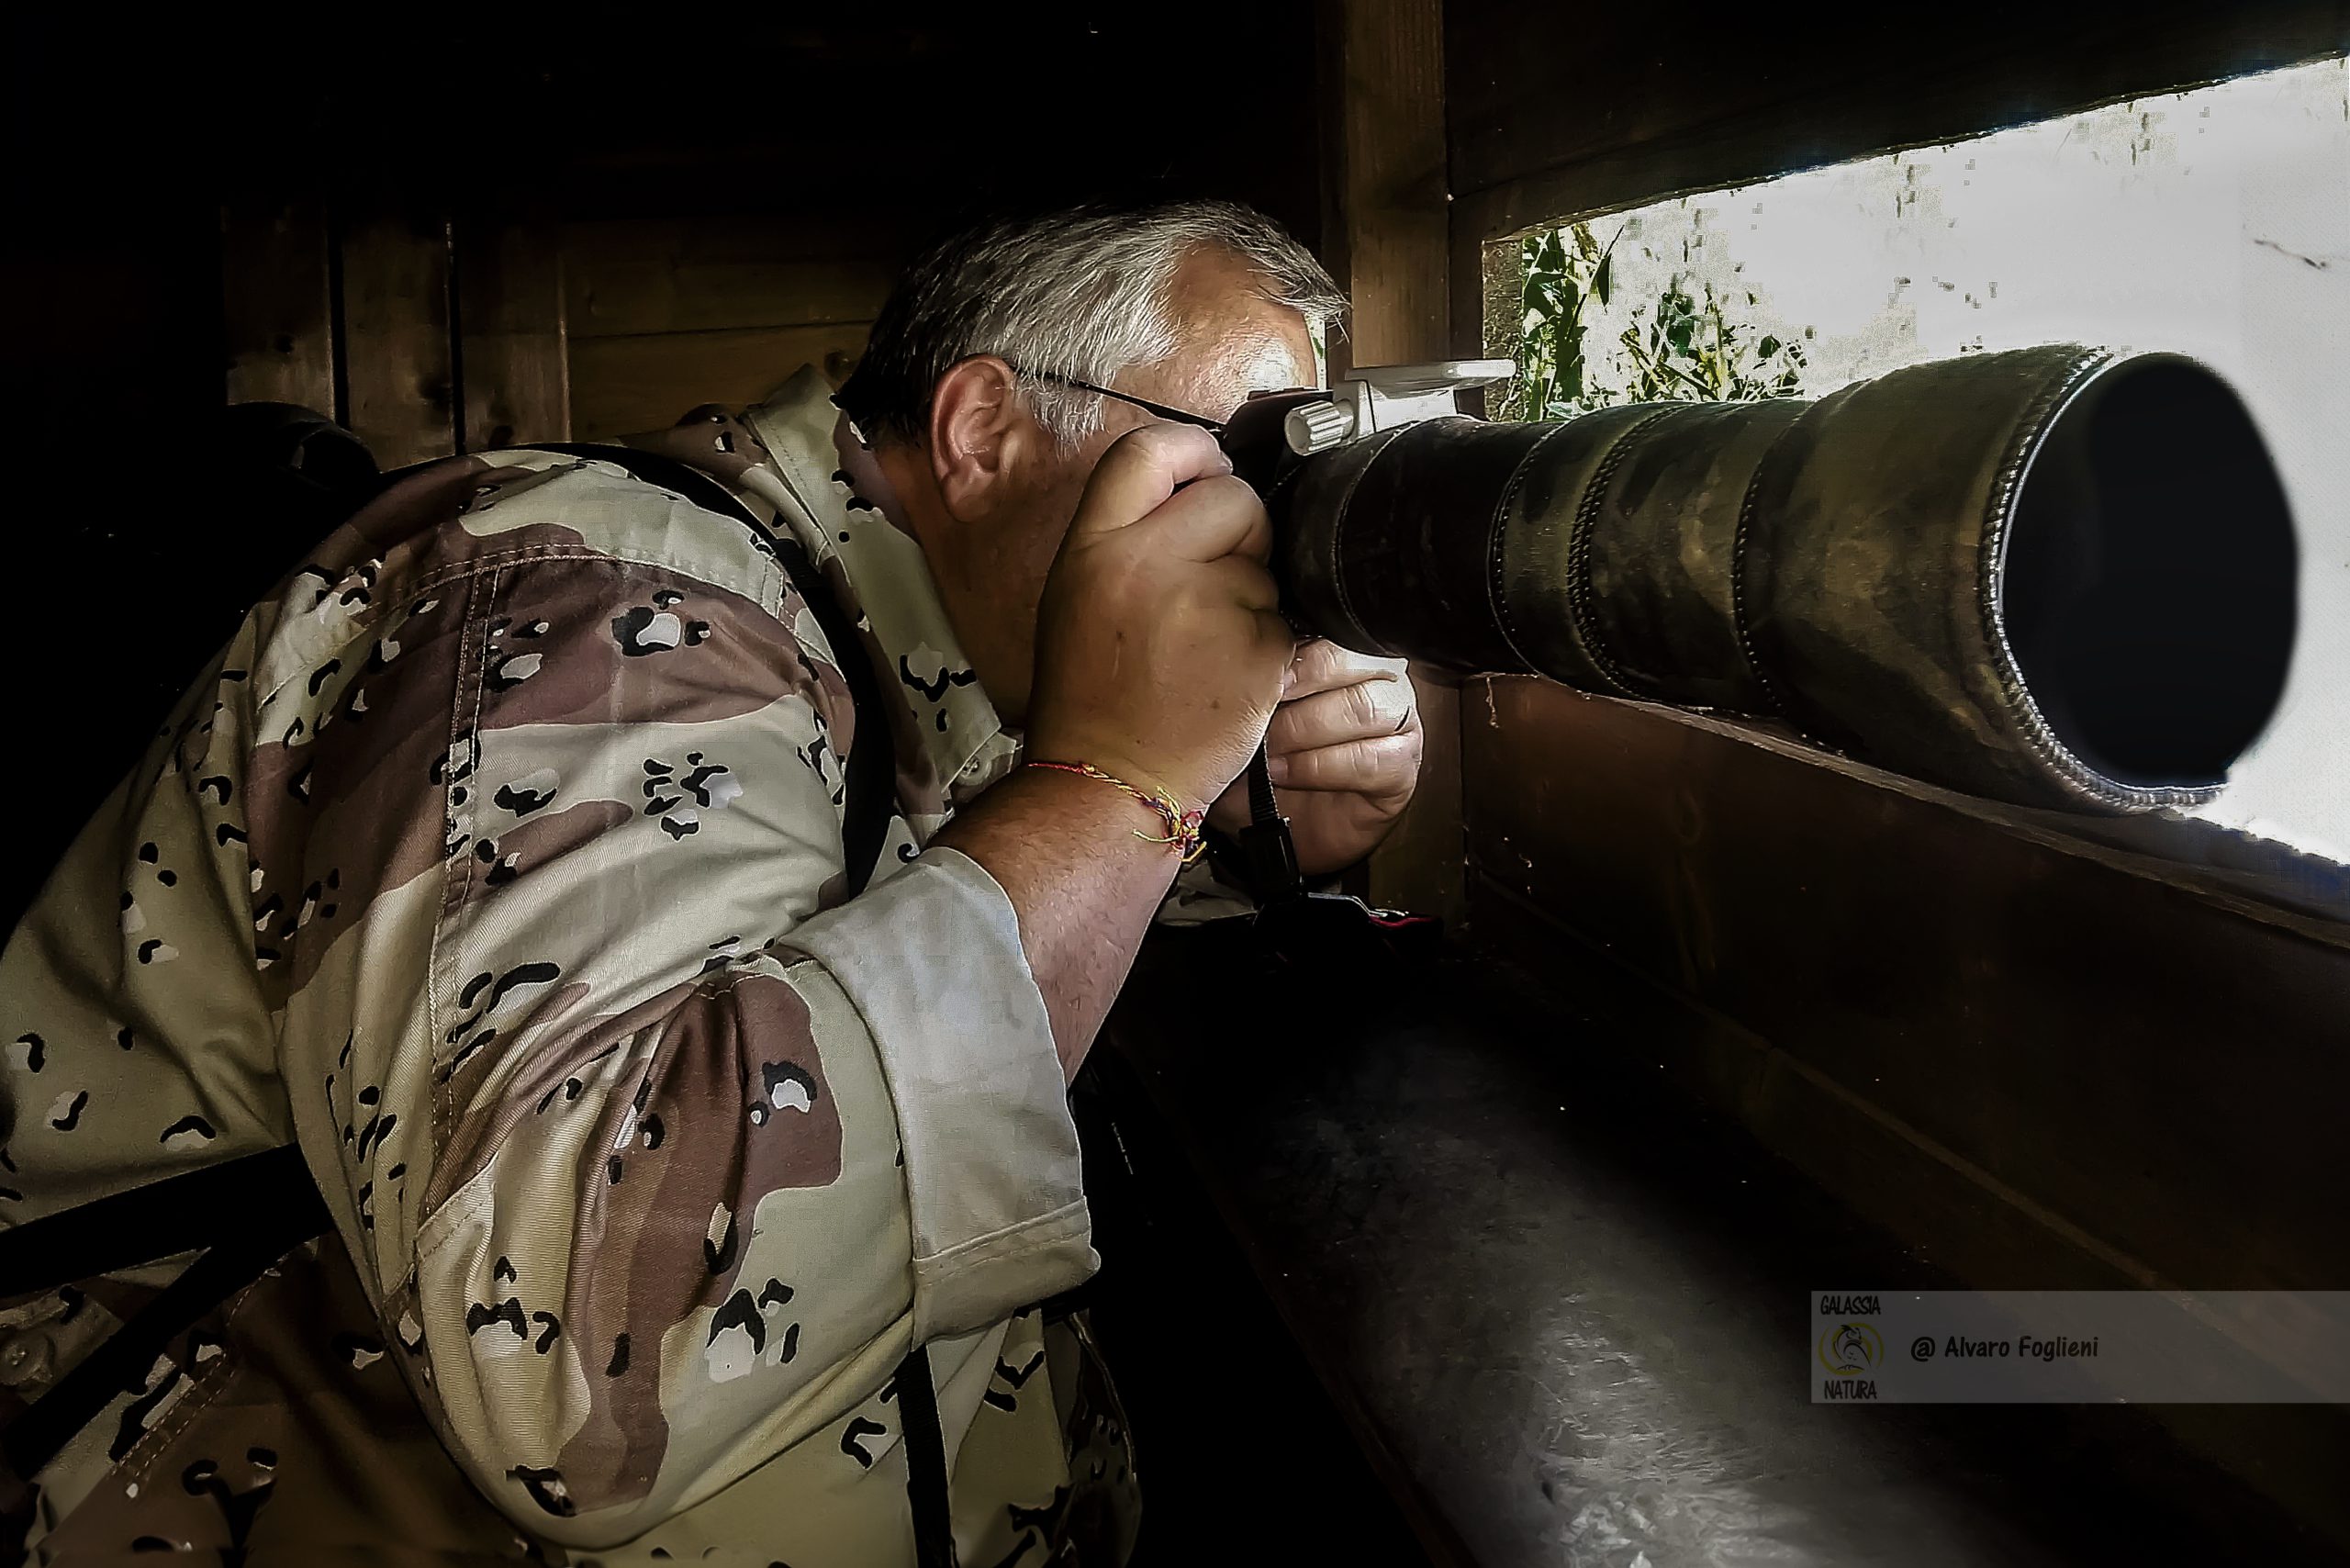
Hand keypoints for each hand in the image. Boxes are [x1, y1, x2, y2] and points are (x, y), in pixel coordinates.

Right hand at [1026, 425, 1295, 810]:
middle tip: (1214, 577)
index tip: (1209, 467)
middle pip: (1232, 496)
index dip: (1191, 449)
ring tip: (1205, 644)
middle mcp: (1148, 564)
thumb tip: (1198, 483)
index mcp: (1095, 548)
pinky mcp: (1258, 649)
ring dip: (1251, 595)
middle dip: (1240, 528)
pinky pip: (1283, 619)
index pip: (1148, 451)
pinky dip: (1266, 645)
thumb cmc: (1090, 694)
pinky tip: (1227, 675)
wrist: (1107, 781)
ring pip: (1265, 563)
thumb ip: (1127, 533)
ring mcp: (1209, 606)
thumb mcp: (1075, 594)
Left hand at [1207, 639, 1421, 876]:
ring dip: (1306, 729)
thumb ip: (1248, 679)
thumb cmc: (1261, 762)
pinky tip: (1285, 773)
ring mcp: (1398, 721)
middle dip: (1303, 681)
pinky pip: (1372, 759)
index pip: (1329, 628)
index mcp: (1342, 651)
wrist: (1278, 825)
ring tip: (1267, 750)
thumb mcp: (1243, 716)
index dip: (1291, 646)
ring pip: (1365, 707)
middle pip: (1354, 658)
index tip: (1256, 668)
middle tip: (1262, 705)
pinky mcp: (1403, 767)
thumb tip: (1230, 651)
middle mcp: (1378, 678)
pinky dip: (1321, 767)